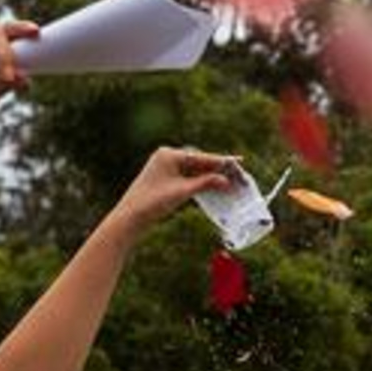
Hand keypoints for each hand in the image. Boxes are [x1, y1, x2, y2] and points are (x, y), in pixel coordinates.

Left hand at [109, 147, 239, 232]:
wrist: (132, 216)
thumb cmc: (153, 202)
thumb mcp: (183, 192)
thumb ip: (206, 183)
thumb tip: (226, 180)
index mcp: (169, 154)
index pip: (201, 157)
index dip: (222, 161)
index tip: (240, 162)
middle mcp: (167, 157)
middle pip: (200, 162)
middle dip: (219, 171)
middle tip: (238, 176)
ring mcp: (167, 168)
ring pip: (196, 171)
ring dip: (212, 178)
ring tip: (230, 184)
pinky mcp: (166, 179)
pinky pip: (189, 178)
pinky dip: (202, 184)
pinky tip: (215, 189)